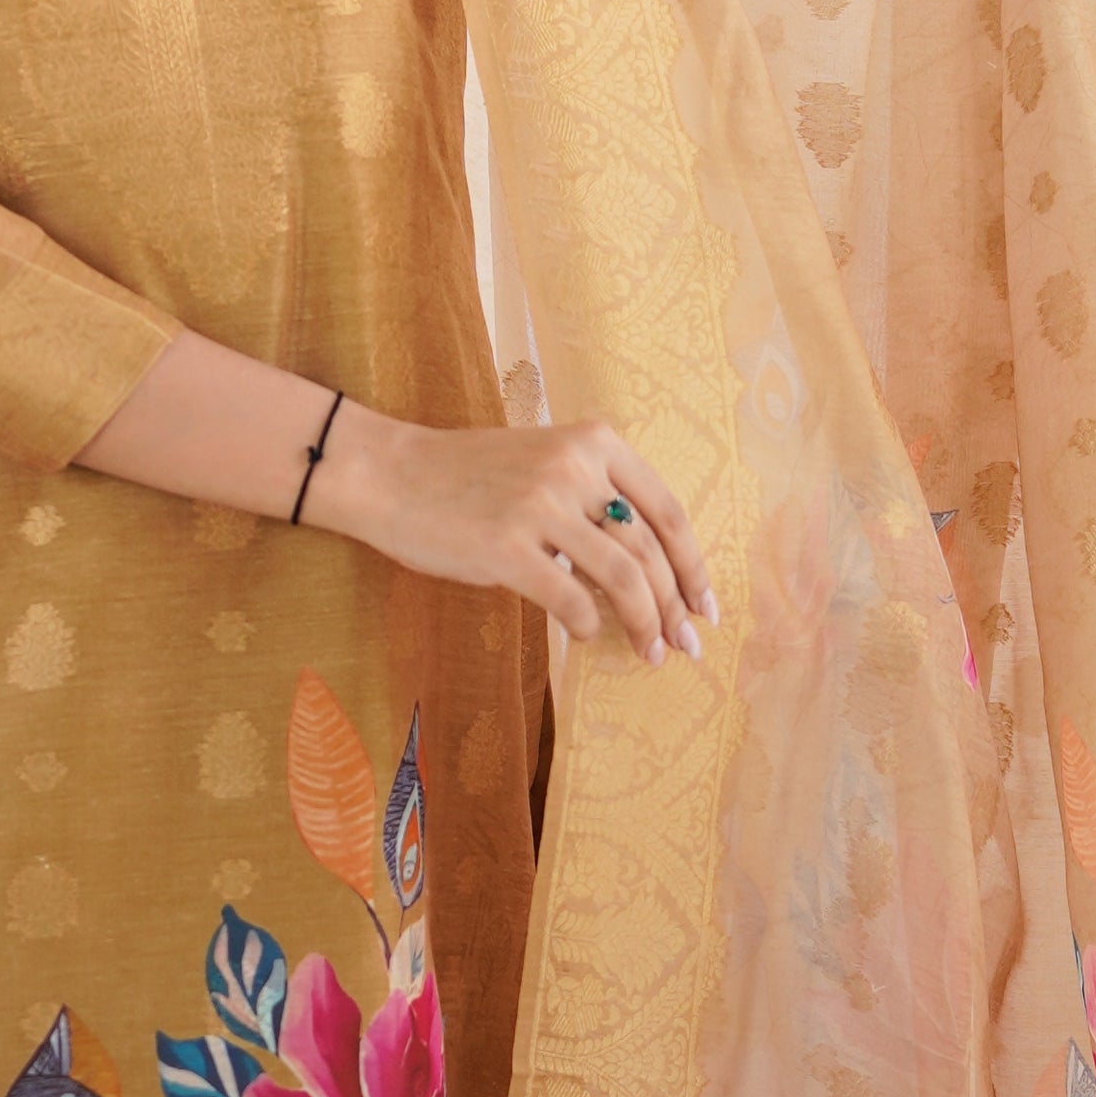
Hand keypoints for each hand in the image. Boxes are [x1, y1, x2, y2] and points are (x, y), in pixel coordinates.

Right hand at [312, 405, 713, 662]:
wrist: (389, 474)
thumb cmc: (467, 478)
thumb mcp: (543, 464)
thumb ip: (595, 501)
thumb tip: (646, 576)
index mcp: (594, 442)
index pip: (667, 511)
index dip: (694, 565)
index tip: (705, 604)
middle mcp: (575, 467)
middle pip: (650, 549)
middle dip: (676, 607)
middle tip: (687, 646)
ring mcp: (540, 505)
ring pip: (623, 577)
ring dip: (645, 624)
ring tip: (651, 654)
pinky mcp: (506, 545)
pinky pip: (570, 598)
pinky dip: (588, 625)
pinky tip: (586, 635)